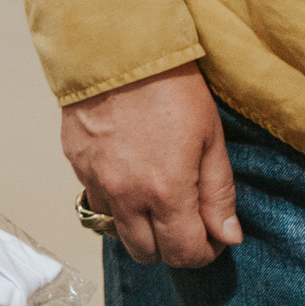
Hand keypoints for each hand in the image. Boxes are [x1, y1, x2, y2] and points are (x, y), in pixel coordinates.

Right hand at [60, 62, 242, 267]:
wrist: (117, 51)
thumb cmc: (171, 88)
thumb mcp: (210, 139)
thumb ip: (219, 193)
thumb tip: (228, 236)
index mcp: (167, 193)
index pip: (185, 254)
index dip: (204, 253)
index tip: (213, 237)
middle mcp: (127, 197)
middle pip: (147, 254)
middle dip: (171, 247)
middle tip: (186, 222)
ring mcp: (96, 183)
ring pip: (116, 232)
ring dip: (139, 227)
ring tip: (155, 200)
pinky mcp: (77, 166)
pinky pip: (96, 201)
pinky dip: (115, 201)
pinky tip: (129, 176)